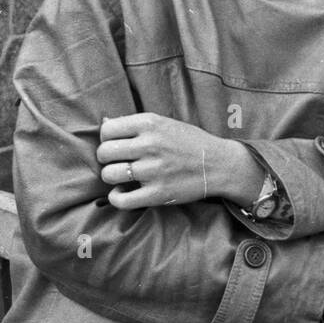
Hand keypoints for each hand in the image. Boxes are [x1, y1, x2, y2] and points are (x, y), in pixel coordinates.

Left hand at [96, 113, 258, 209]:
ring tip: (122, 176)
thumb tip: (103, 122)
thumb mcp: (164, 123)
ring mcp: (153, 170)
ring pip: (109, 174)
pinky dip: (116, 198)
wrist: (219, 164)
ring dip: (112, 177)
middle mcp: (150, 144)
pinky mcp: (157, 193)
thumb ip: (135, 123)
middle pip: (104, 152)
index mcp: (150, 123)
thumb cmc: (190, 142)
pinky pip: (121, 199)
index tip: (116, 145)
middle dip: (106, 158)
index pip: (107, 130)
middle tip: (118, 162)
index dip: (107, 139)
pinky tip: (123, 193)